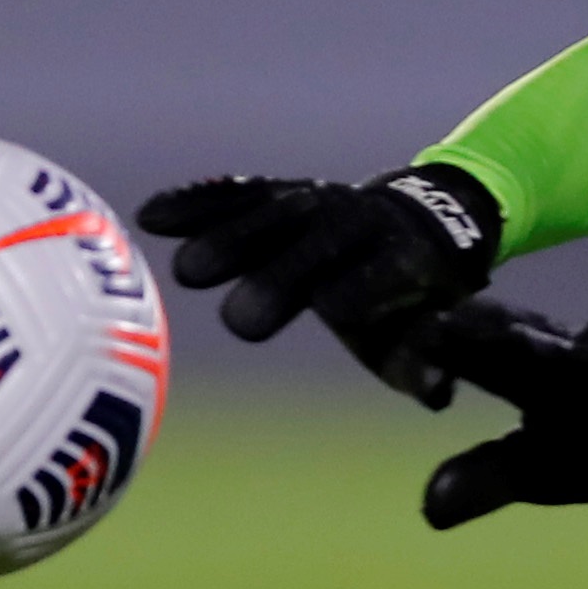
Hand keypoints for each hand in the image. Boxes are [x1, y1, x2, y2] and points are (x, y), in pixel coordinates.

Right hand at [135, 166, 501, 404]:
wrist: (419, 220)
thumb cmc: (411, 301)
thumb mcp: (423, 332)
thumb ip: (421, 362)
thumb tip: (437, 396)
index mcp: (399, 259)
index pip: (377, 275)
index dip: (360, 290)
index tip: (335, 311)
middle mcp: (355, 222)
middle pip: (315, 245)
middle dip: (280, 277)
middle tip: (241, 324)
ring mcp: (313, 201)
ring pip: (270, 214)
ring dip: (229, 239)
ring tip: (186, 274)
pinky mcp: (277, 192)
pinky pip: (235, 195)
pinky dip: (196, 204)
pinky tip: (150, 217)